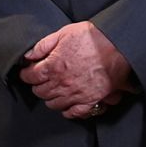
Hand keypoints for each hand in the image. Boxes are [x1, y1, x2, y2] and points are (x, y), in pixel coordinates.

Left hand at [18, 21, 137, 118]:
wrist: (119, 47)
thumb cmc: (93, 37)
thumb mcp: (63, 34)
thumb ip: (43, 46)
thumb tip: (28, 55)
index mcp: (53, 67)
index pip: (30, 77)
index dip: (26, 74)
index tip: (27, 72)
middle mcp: (62, 83)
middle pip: (40, 92)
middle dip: (37, 85)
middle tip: (39, 81)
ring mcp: (76, 94)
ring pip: (54, 104)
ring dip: (50, 98)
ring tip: (51, 91)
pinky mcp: (91, 100)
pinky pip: (74, 113)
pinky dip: (68, 111)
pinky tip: (66, 106)